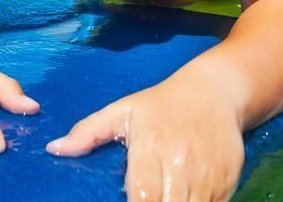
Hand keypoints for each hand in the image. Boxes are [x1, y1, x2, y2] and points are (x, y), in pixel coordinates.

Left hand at [45, 76, 245, 201]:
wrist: (215, 92)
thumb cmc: (161, 105)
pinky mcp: (228, 180)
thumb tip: (54, 149)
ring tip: (163, 200)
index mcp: (152, 147)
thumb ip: (88, 131)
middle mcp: (181, 163)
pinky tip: (183, 199)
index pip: (144, 196)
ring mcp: (209, 173)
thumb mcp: (123, 111)